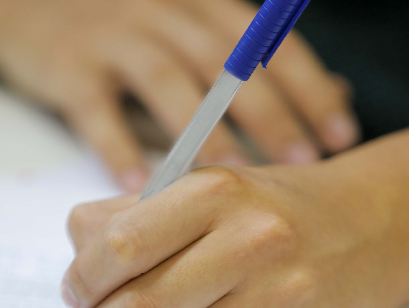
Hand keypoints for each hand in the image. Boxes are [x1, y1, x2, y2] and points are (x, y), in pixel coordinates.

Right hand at [0, 0, 360, 192]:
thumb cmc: (125, 24)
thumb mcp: (192, 25)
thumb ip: (256, 60)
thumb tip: (339, 92)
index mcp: (203, 4)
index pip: (269, 43)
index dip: (309, 88)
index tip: (340, 137)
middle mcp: (164, 12)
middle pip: (227, 63)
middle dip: (269, 114)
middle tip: (300, 163)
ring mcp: (114, 36)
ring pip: (168, 83)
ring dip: (203, 134)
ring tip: (232, 181)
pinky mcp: (68, 66)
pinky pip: (98, 111)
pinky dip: (118, 148)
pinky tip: (140, 188)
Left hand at [61, 163, 397, 307]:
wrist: (368, 231)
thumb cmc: (266, 210)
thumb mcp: (201, 188)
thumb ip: (131, 215)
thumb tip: (76, 258)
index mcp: (214, 192)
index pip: (119, 245)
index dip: (83, 278)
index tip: (77, 292)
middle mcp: (250, 241)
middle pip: (140, 307)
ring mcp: (279, 296)